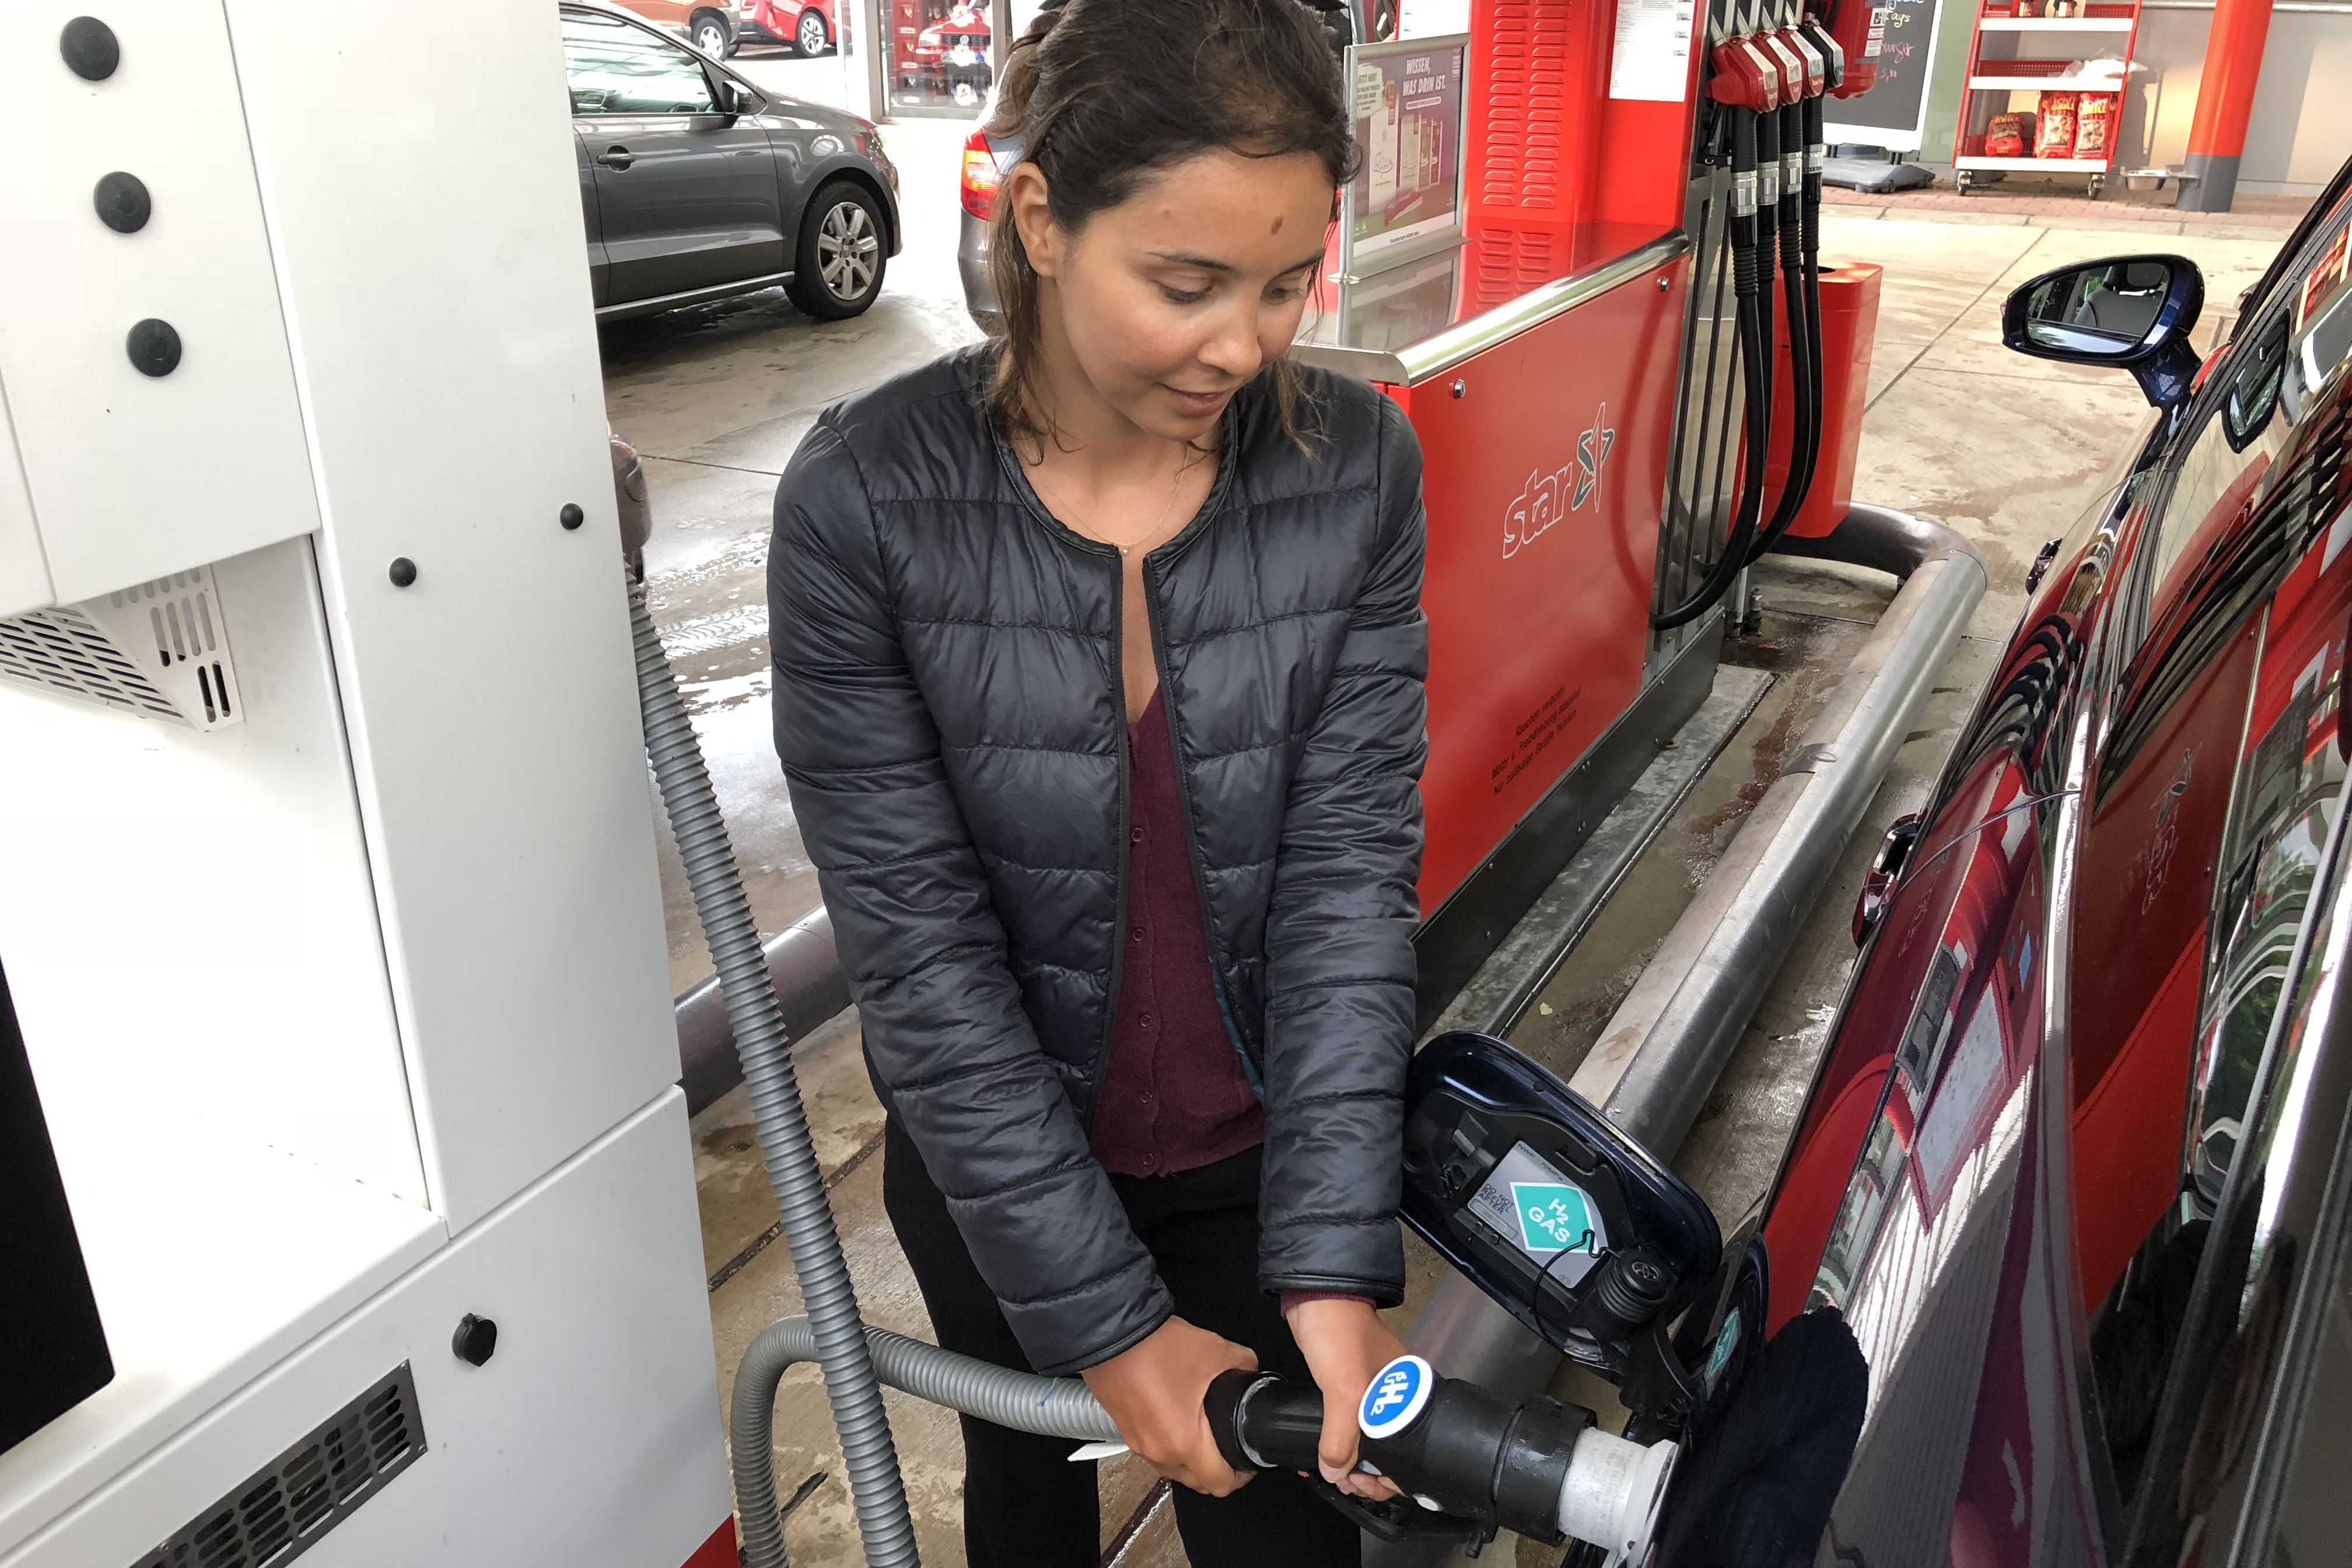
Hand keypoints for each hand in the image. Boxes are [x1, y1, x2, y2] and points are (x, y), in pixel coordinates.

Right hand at [1082, 1316, 1258, 1495]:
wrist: (1113, 1333)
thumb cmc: (1155, 1347)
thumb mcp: (1215, 1350)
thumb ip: (1243, 1363)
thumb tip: (1250, 1368)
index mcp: (1184, 1441)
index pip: (1219, 1484)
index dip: (1241, 1477)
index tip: (1247, 1463)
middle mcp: (1159, 1451)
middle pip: (1196, 1483)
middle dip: (1217, 1472)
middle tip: (1230, 1451)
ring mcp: (1138, 1443)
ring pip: (1173, 1470)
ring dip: (1191, 1462)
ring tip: (1206, 1437)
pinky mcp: (1125, 1430)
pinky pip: (1154, 1452)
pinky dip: (1170, 1446)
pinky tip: (1179, 1422)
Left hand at [1286, 1298, 1408, 1501]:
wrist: (1314, 1297)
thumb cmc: (1340, 1332)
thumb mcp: (1344, 1388)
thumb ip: (1341, 1435)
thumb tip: (1335, 1472)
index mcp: (1412, 1392)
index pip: (1414, 1447)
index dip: (1394, 1474)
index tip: (1370, 1487)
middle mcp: (1397, 1394)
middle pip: (1392, 1447)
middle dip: (1372, 1472)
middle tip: (1350, 1484)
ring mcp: (1373, 1391)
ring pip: (1370, 1439)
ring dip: (1356, 1462)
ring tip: (1338, 1476)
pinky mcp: (1349, 1387)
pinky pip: (1352, 1425)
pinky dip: (1343, 1445)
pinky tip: (1330, 1456)